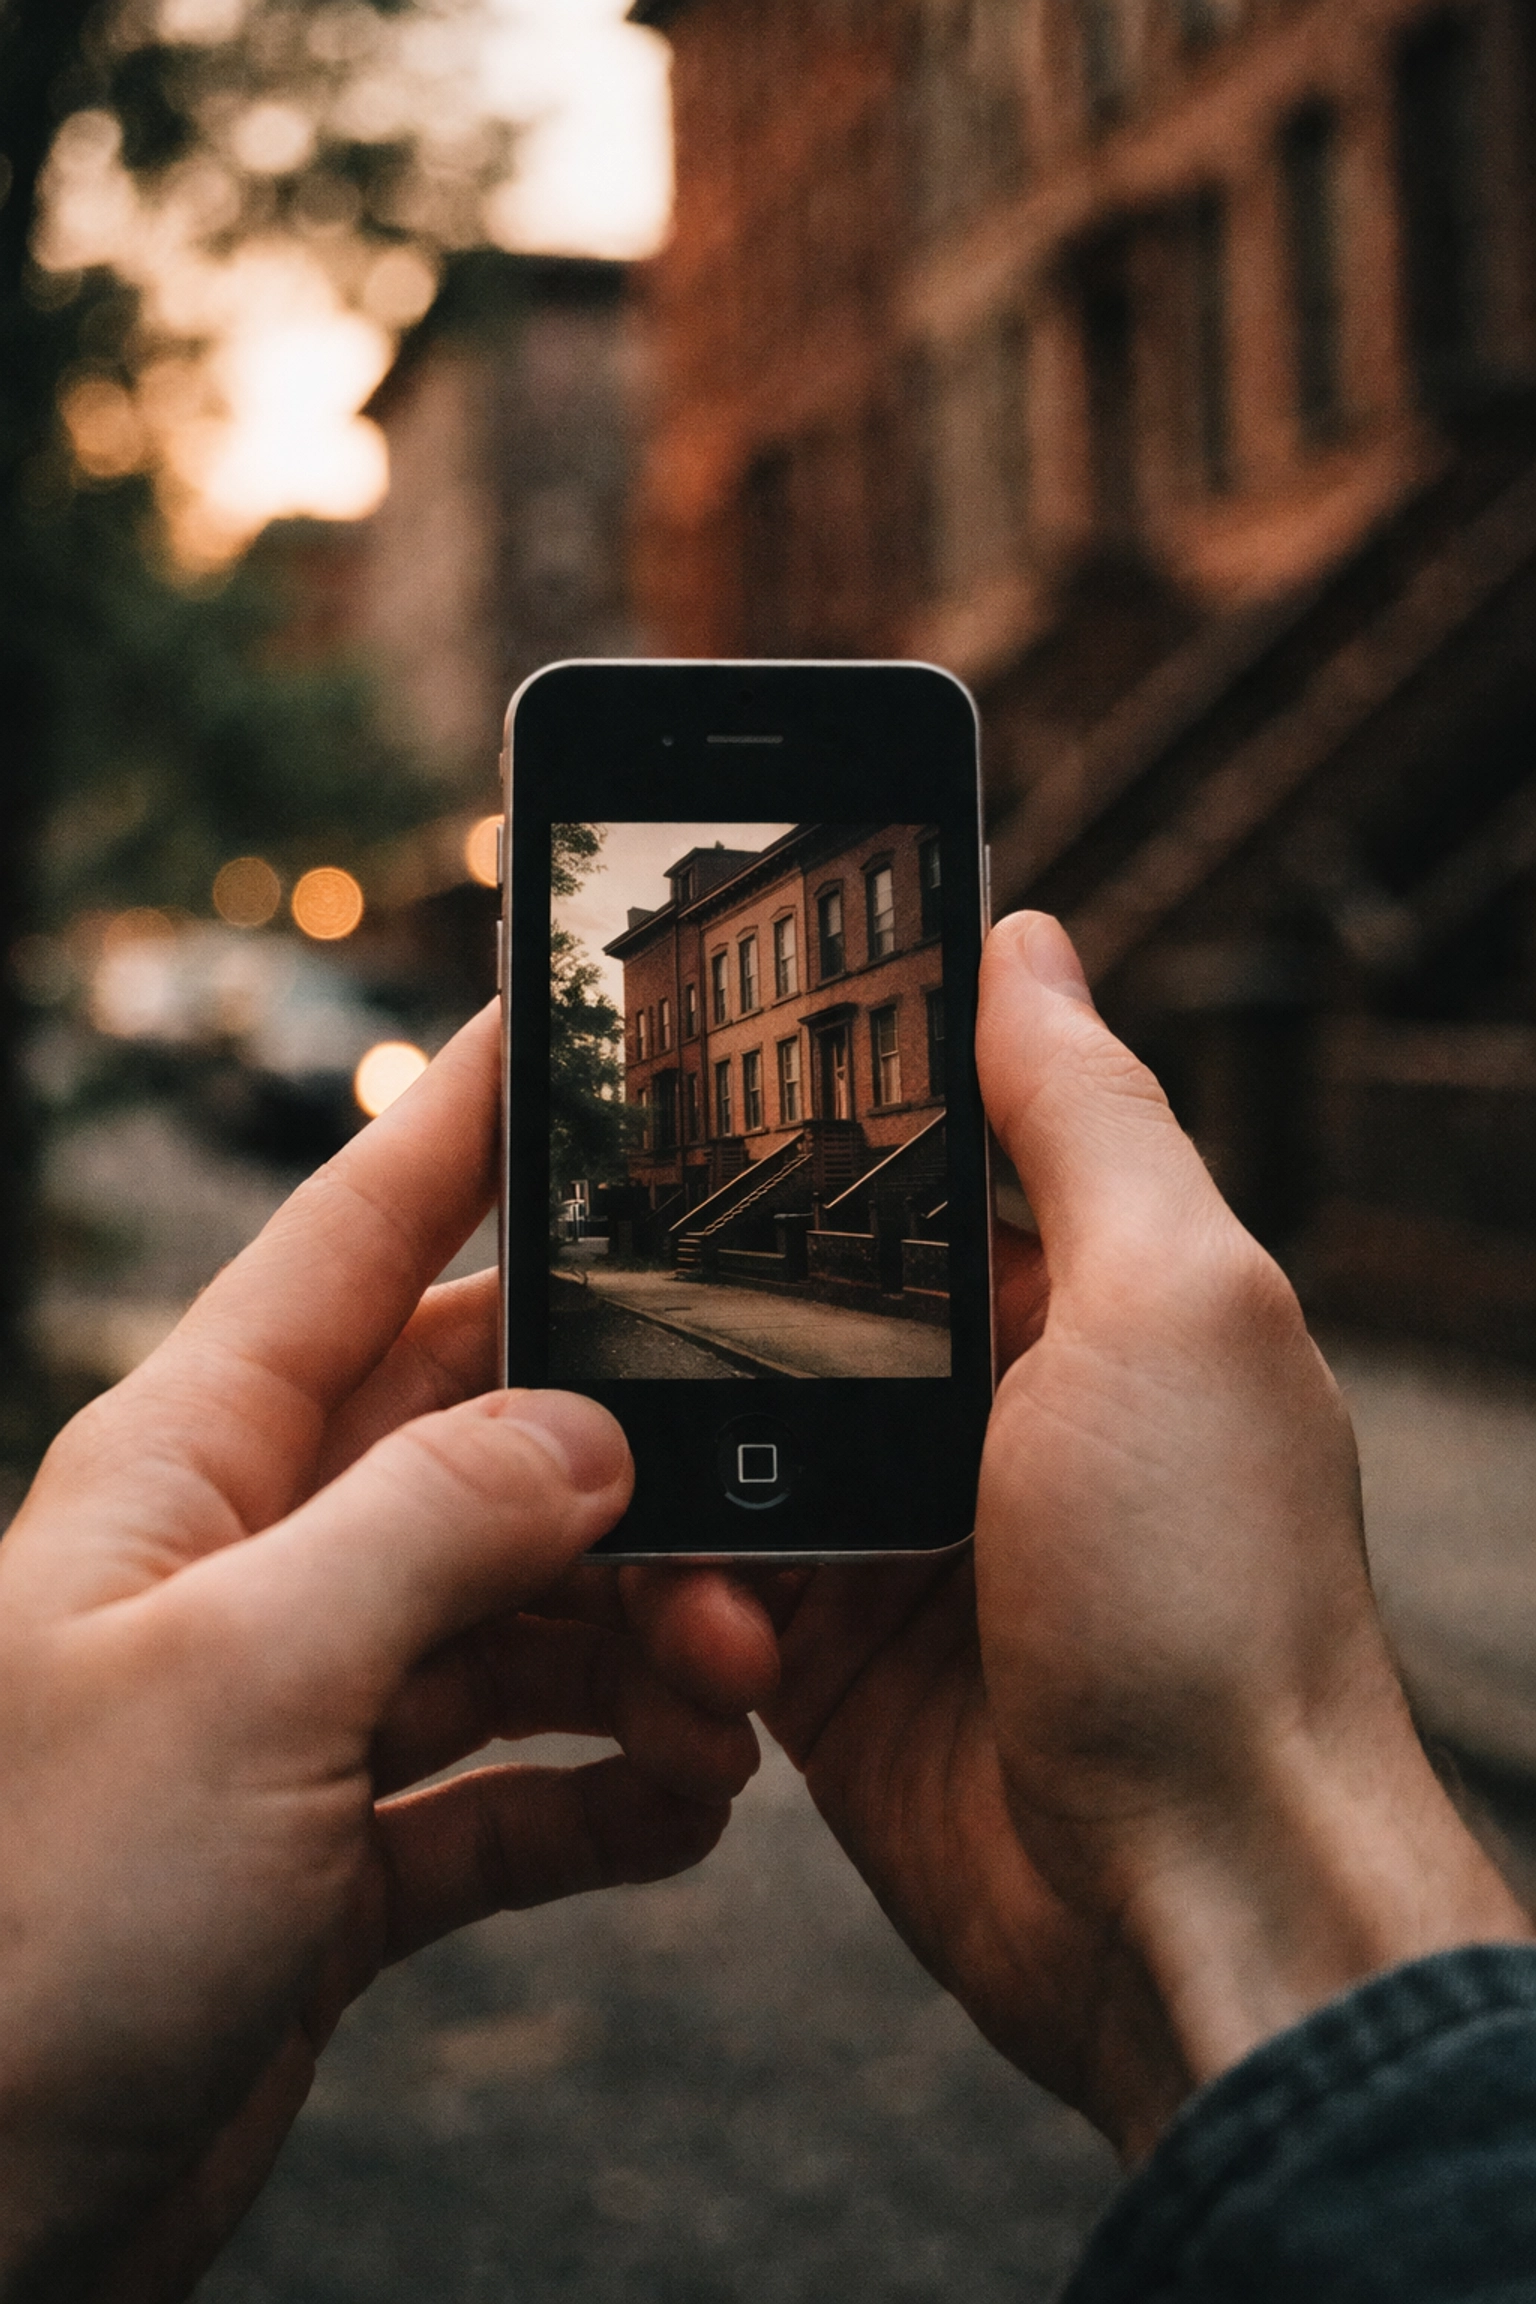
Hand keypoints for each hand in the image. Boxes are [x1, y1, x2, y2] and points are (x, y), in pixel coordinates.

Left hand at [0, 1007, 764, 2303]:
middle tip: (753, 1507)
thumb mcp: (242, 1685)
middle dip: (621, 1467)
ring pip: (519, 1618)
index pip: (349, 1243)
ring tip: (730, 1712)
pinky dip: (605, 1793)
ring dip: (640, 1653)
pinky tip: (681, 1814)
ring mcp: (300, 1709)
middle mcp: (249, 1569)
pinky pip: (514, 1782)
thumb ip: (430, 1527)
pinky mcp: (344, 1848)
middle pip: (475, 1441)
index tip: (560, 1022)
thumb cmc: (35, 1932)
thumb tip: (587, 1434)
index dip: (460, 1125)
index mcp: (188, 1472)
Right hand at [637, 914, 1530, 2158]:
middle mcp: (984, 1404)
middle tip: (582, 1287)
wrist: (1194, 1912)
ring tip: (686, 1528)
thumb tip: (1022, 938)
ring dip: (673, 1479)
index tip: (662, 1072)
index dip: (792, 1121)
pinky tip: (710, 1643)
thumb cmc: (1214, 1602)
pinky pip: (698, 1587)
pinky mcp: (829, 1660)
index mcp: (1078, 1298)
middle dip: (687, 1308)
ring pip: (712, 1444)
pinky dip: (676, 1604)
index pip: (908, 1161)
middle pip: (777, 1302)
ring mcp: (900, 1535)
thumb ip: (1083, 1117)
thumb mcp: (1167, 1305)